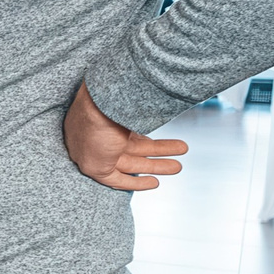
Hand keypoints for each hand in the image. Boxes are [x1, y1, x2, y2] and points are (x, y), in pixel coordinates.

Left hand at [65, 83, 185, 190]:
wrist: (98, 105)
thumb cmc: (111, 95)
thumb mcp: (131, 97)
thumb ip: (140, 102)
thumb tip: (162, 90)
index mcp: (100, 114)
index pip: (124, 129)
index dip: (143, 136)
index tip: (158, 139)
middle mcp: (95, 133)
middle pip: (131, 147)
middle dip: (157, 151)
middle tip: (179, 148)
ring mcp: (93, 150)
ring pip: (130, 163)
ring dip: (156, 165)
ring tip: (178, 166)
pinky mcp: (94, 167)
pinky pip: (117, 179)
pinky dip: (136, 182)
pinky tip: (154, 182)